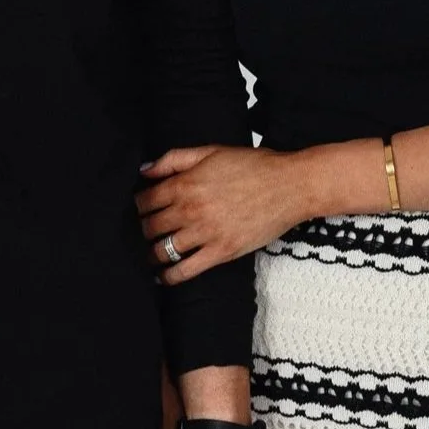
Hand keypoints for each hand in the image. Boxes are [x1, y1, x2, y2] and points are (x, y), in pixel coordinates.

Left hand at [137, 146, 308, 280]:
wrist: (290, 185)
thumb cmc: (254, 166)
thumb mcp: (211, 151)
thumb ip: (174, 159)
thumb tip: (145, 171)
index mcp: (185, 183)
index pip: (144, 200)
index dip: (138, 206)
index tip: (142, 210)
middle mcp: (190, 210)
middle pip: (149, 227)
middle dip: (143, 230)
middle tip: (146, 232)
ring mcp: (205, 233)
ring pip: (162, 250)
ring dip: (152, 253)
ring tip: (152, 254)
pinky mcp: (221, 252)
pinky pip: (185, 271)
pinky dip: (169, 277)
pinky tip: (162, 276)